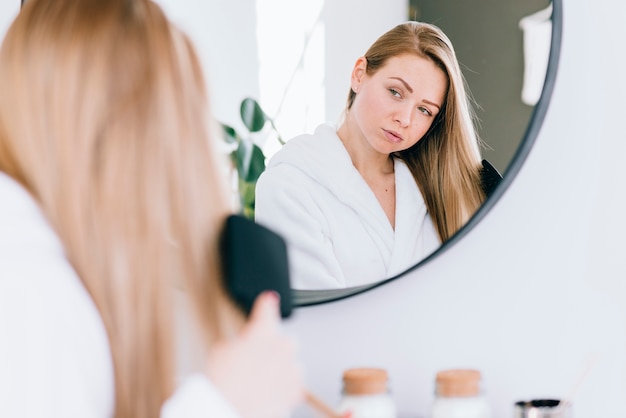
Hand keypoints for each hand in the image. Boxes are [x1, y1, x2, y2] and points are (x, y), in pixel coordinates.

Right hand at [207, 291, 303, 417]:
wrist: (229, 410)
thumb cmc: (223, 383)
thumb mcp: (220, 351)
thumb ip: (236, 341)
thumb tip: (240, 345)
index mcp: (263, 331)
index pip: (267, 308)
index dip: (267, 303)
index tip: (270, 299)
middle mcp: (282, 345)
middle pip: (281, 340)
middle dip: (270, 348)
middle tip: (252, 362)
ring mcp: (292, 366)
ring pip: (288, 362)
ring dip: (277, 368)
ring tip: (257, 383)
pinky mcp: (297, 388)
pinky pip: (293, 382)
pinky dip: (283, 386)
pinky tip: (267, 393)